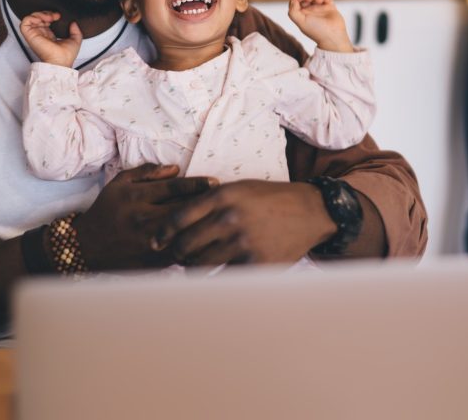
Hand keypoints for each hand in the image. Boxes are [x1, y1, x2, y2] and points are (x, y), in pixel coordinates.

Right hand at [20, 11, 81, 65]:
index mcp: (48, 36)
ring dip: (39, 14)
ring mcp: (34, 35)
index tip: (58, 16)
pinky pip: (25, 22)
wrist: (61, 62)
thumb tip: (74, 23)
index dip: (50, 15)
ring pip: (30, 18)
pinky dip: (32, 17)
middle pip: (37, 18)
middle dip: (45, 12)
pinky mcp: (30, 35)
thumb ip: (76, 31)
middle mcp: (40, 35)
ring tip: (48, 17)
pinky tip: (41, 19)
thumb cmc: (66, 56)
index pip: (44, 21)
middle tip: (54, 16)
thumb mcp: (75, 41)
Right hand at [73, 164, 218, 271]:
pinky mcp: (151, 260)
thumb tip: (176, 168)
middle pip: (184, 210)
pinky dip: (194, 247)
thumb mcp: (120, 183)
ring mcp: (148, 242)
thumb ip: (147, 172)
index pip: (174, 188)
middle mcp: (143, 219)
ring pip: (185, 234)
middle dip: (207, 204)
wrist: (88, 245)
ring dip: (204, 227)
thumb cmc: (108, 209)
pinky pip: (180, 254)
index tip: (216, 182)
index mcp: (136, 197)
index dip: (198, 184)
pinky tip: (209, 241)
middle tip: (227, 200)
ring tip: (222, 220)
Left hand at [156, 180, 335, 266]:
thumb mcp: (239, 188)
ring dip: (193, 268)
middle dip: (177, 254)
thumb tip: (177, 220)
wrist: (310, 212)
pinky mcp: (255, 263)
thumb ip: (210, 201)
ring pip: (200, 264)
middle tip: (177, 257)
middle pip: (186, 244)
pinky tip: (214, 277)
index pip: (179, 217)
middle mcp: (229, 218)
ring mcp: (242, 242)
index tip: (157, 242)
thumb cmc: (270, 199)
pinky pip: (223, 277)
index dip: (163, 233)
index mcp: (222, 195)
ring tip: (193, 267)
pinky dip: (215, 279)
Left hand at [288, 0, 353, 51]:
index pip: (296, 2)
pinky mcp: (330, 7)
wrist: (333, 36)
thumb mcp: (301, 22)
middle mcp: (310, 11)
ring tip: (320, 0)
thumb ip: (293, 12)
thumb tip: (293, 0)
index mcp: (302, 15)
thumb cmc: (316, 31)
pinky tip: (327, 0)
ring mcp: (320, 9)